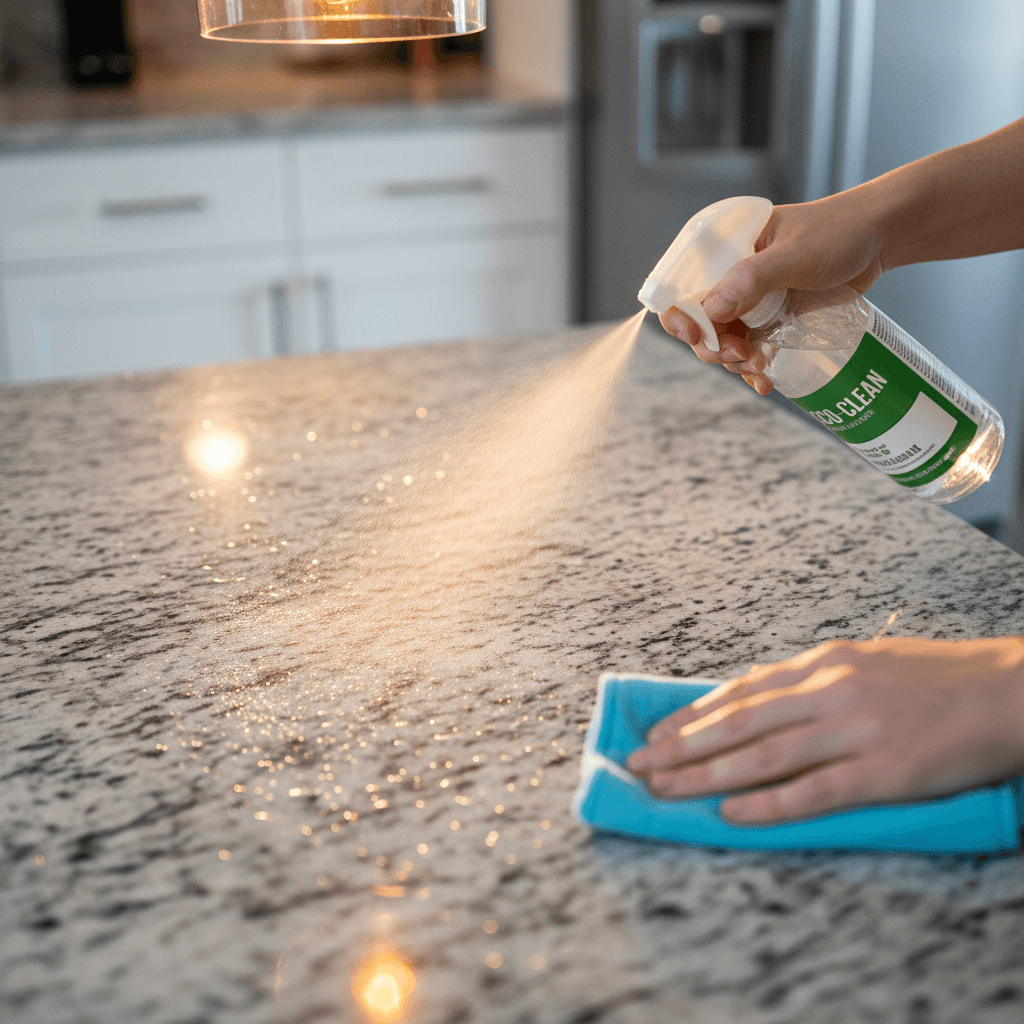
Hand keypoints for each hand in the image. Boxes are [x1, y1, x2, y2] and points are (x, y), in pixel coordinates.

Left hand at [626, 637, 1023, 823]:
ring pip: (763, 755)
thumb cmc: (935, 679)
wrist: (1009, 693)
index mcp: (824, 663)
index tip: (657, 732)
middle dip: (683, 745)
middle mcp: (830, 692)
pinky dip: (767, 803)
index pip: (742, 691)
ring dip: (706, 774)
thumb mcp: (864, 662)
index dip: (693, 713)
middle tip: (641, 764)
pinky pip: (813, 791)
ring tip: (666, 789)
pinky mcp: (884, 772)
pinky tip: (731, 813)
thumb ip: (810, 679)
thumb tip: (756, 695)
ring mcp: (855, 732)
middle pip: (739, 722)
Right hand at [659, 193, 885, 394]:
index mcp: (724, 249)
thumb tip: (710, 310)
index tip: (697, 336)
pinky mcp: (772, 320)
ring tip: (760, 368)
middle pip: (701, 322)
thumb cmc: (838, 231)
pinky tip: (765, 383)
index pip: (684, 287)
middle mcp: (731, 277)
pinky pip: (751, 350)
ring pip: (724, 342)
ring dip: (735, 362)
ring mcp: (751, 301)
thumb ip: (752, 279)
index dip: (680, 316)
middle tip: (740, 355)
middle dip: (714, 346)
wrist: (882, 237)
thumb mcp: (794, 254)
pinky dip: (753, 369)